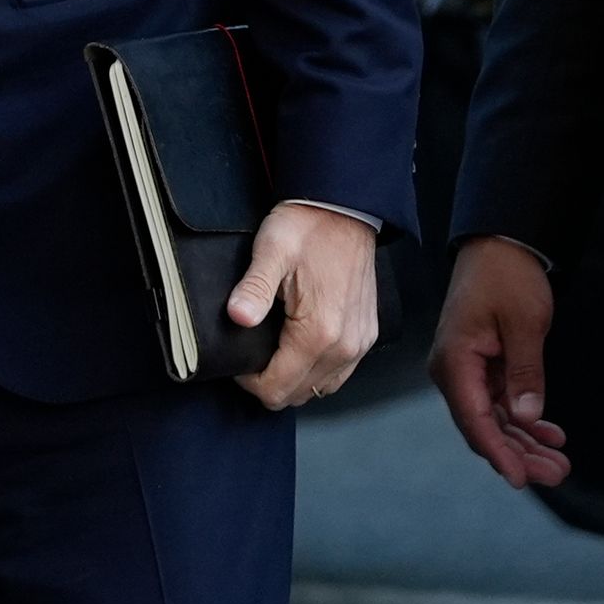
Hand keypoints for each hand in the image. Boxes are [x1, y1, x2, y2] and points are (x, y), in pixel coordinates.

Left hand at [230, 200, 381, 411]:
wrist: (345, 209)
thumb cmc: (308, 227)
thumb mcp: (272, 250)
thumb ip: (254, 288)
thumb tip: (237, 318)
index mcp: (319, 332)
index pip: (277, 389)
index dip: (250, 382)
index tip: (238, 360)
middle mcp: (345, 347)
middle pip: (298, 395)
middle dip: (269, 382)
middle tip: (252, 353)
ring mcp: (359, 343)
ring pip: (320, 388)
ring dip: (294, 378)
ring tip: (273, 350)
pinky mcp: (366, 335)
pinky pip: (338, 373)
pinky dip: (316, 370)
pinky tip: (299, 348)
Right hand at [429, 235, 571, 487]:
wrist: (501, 244)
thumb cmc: (507, 277)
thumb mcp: (524, 323)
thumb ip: (525, 372)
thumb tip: (526, 418)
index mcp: (455, 360)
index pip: (474, 419)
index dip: (499, 452)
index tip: (521, 478)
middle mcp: (454, 371)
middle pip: (483, 427)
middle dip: (519, 454)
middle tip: (557, 473)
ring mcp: (467, 370)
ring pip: (493, 420)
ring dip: (524, 442)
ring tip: (558, 462)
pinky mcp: (481, 366)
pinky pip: (499, 403)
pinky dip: (522, 420)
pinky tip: (549, 434)